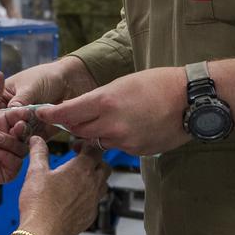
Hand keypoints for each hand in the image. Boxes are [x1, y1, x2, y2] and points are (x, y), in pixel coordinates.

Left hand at [0, 72, 29, 192]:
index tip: (24, 112)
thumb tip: (0, 73)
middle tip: (17, 126)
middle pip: (25, 132)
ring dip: (9, 141)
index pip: (19, 117)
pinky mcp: (9, 170)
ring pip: (22, 146)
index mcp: (2, 124)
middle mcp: (8, 138)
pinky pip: (16, 162)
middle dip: (21, 128)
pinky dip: (5, 156)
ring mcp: (9, 154)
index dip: (23, 114)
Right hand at [1, 57, 96, 139]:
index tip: (0, 123)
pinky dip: (32, 142)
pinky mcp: (38, 132)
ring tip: (25, 133)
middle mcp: (12, 114)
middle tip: (15, 130)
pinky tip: (33, 140)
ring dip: (20, 137)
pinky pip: (32, 140)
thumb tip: (10, 113)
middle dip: (9, 130)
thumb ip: (20, 101)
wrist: (70, 81)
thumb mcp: (30, 86)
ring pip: (18, 137)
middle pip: (5, 127)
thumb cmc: (47, 77)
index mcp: (4, 99)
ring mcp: (25, 124)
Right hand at [18, 137, 110, 234]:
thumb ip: (38, 152)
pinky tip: (76, 199)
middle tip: (81, 161)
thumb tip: (36, 140)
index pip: (95, 150)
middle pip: (104, 166)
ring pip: (103, 185)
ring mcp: (93, 201)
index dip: (87, 145)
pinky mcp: (90, 216)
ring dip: (95, 179)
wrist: (42, 232)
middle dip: (95, 162)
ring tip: (80, 179)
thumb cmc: (40, 203)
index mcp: (81, 169)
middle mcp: (92, 184)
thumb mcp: (36, 172)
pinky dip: (90, 197)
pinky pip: (96, 202)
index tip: (77, 147)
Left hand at [35, 67, 189, 155]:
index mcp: (106, 101)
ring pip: (98, 139)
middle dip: (74, 123)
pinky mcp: (136, 151)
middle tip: (73, 115)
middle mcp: (112, 124)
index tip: (43, 114)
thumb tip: (86, 108)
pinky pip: (118, 146)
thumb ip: (101, 98)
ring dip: (98, 131)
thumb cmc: (161, 84)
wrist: (191, 100)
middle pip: (79, 130)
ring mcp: (125, 141)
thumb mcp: (123, 83)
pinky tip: (133, 125)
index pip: (68, 113)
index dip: (52, 115)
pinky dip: (118, 137)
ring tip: (114, 116)